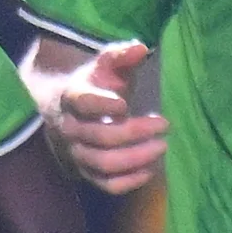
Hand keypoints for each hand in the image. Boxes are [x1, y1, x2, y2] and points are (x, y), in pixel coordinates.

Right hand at [36, 38, 165, 196]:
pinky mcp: (87, 172)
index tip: (125, 103)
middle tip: (164, 124)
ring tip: (162, 146)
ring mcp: (77, 153)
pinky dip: (129, 181)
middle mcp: (70, 128)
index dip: (102, 105)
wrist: (67, 109)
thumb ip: (121, 55)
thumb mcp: (105, 65)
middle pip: (100, 137)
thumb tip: (140, 48)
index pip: (82, 103)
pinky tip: (150, 169)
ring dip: (136, 158)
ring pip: (104, 163)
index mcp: (71, 97)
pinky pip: (106, 184)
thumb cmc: (94, 84)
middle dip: (135, 132)